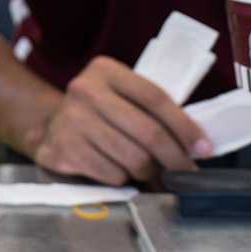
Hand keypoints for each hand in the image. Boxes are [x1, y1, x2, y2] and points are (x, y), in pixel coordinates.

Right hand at [26, 57, 209, 184]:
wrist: (47, 125)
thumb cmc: (98, 112)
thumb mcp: (119, 95)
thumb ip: (150, 109)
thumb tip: (195, 144)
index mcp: (105, 70)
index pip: (156, 98)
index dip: (185, 126)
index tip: (203, 149)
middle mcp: (85, 91)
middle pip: (148, 132)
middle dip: (175, 158)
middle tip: (186, 172)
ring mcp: (71, 121)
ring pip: (134, 159)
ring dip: (149, 173)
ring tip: (149, 173)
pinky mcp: (63, 149)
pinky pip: (113, 175)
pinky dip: (124, 180)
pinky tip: (120, 172)